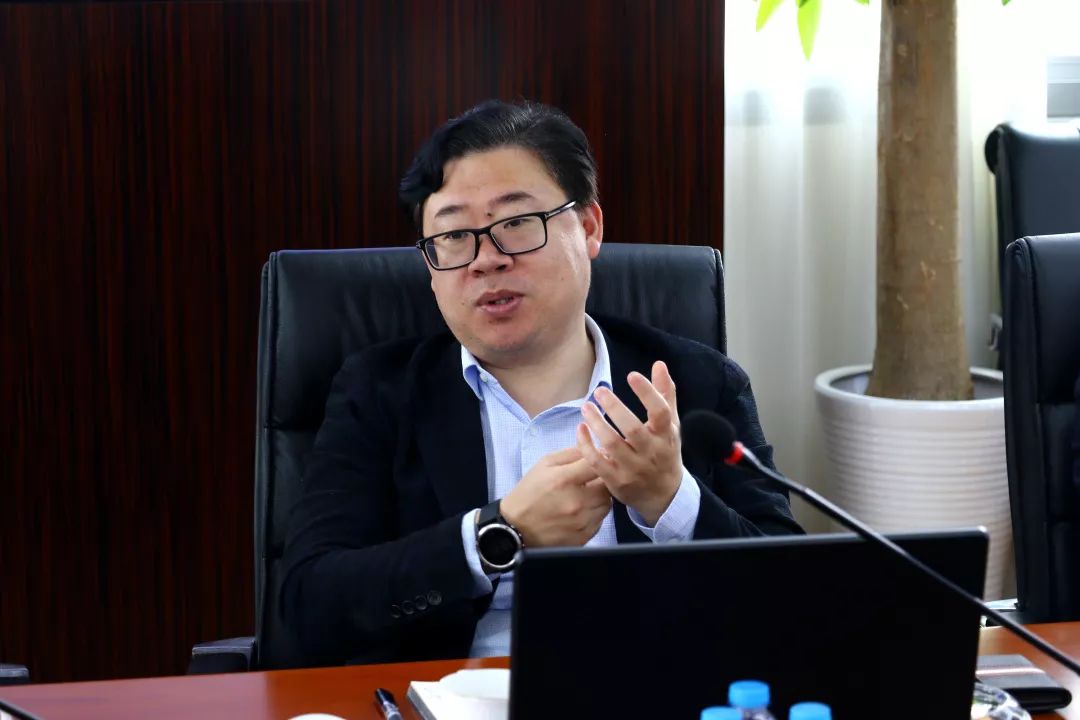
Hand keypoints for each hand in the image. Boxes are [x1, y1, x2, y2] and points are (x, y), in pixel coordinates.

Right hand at [499, 447, 611, 546]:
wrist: (515, 527)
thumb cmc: (529, 492)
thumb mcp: (544, 464)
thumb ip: (571, 453)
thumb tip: (594, 446)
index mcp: (564, 479)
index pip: (597, 463)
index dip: (601, 459)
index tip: (599, 460)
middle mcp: (576, 501)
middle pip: (607, 485)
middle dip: (601, 480)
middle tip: (589, 481)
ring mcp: (581, 522)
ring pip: (606, 504)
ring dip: (599, 498)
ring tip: (583, 497)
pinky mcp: (583, 537)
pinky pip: (600, 521)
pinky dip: (593, 514)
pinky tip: (579, 512)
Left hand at [576, 360, 681, 525]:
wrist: (663, 495)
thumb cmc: (664, 451)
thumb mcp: (670, 425)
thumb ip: (665, 394)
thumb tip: (659, 364)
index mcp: (666, 436)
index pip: (661, 412)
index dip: (647, 393)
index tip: (631, 375)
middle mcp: (651, 453)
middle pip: (633, 429)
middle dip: (615, 408)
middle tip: (599, 390)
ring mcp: (633, 469)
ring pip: (612, 445)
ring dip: (597, 424)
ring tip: (586, 407)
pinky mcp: (616, 481)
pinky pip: (597, 462)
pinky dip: (586, 446)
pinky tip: (580, 429)